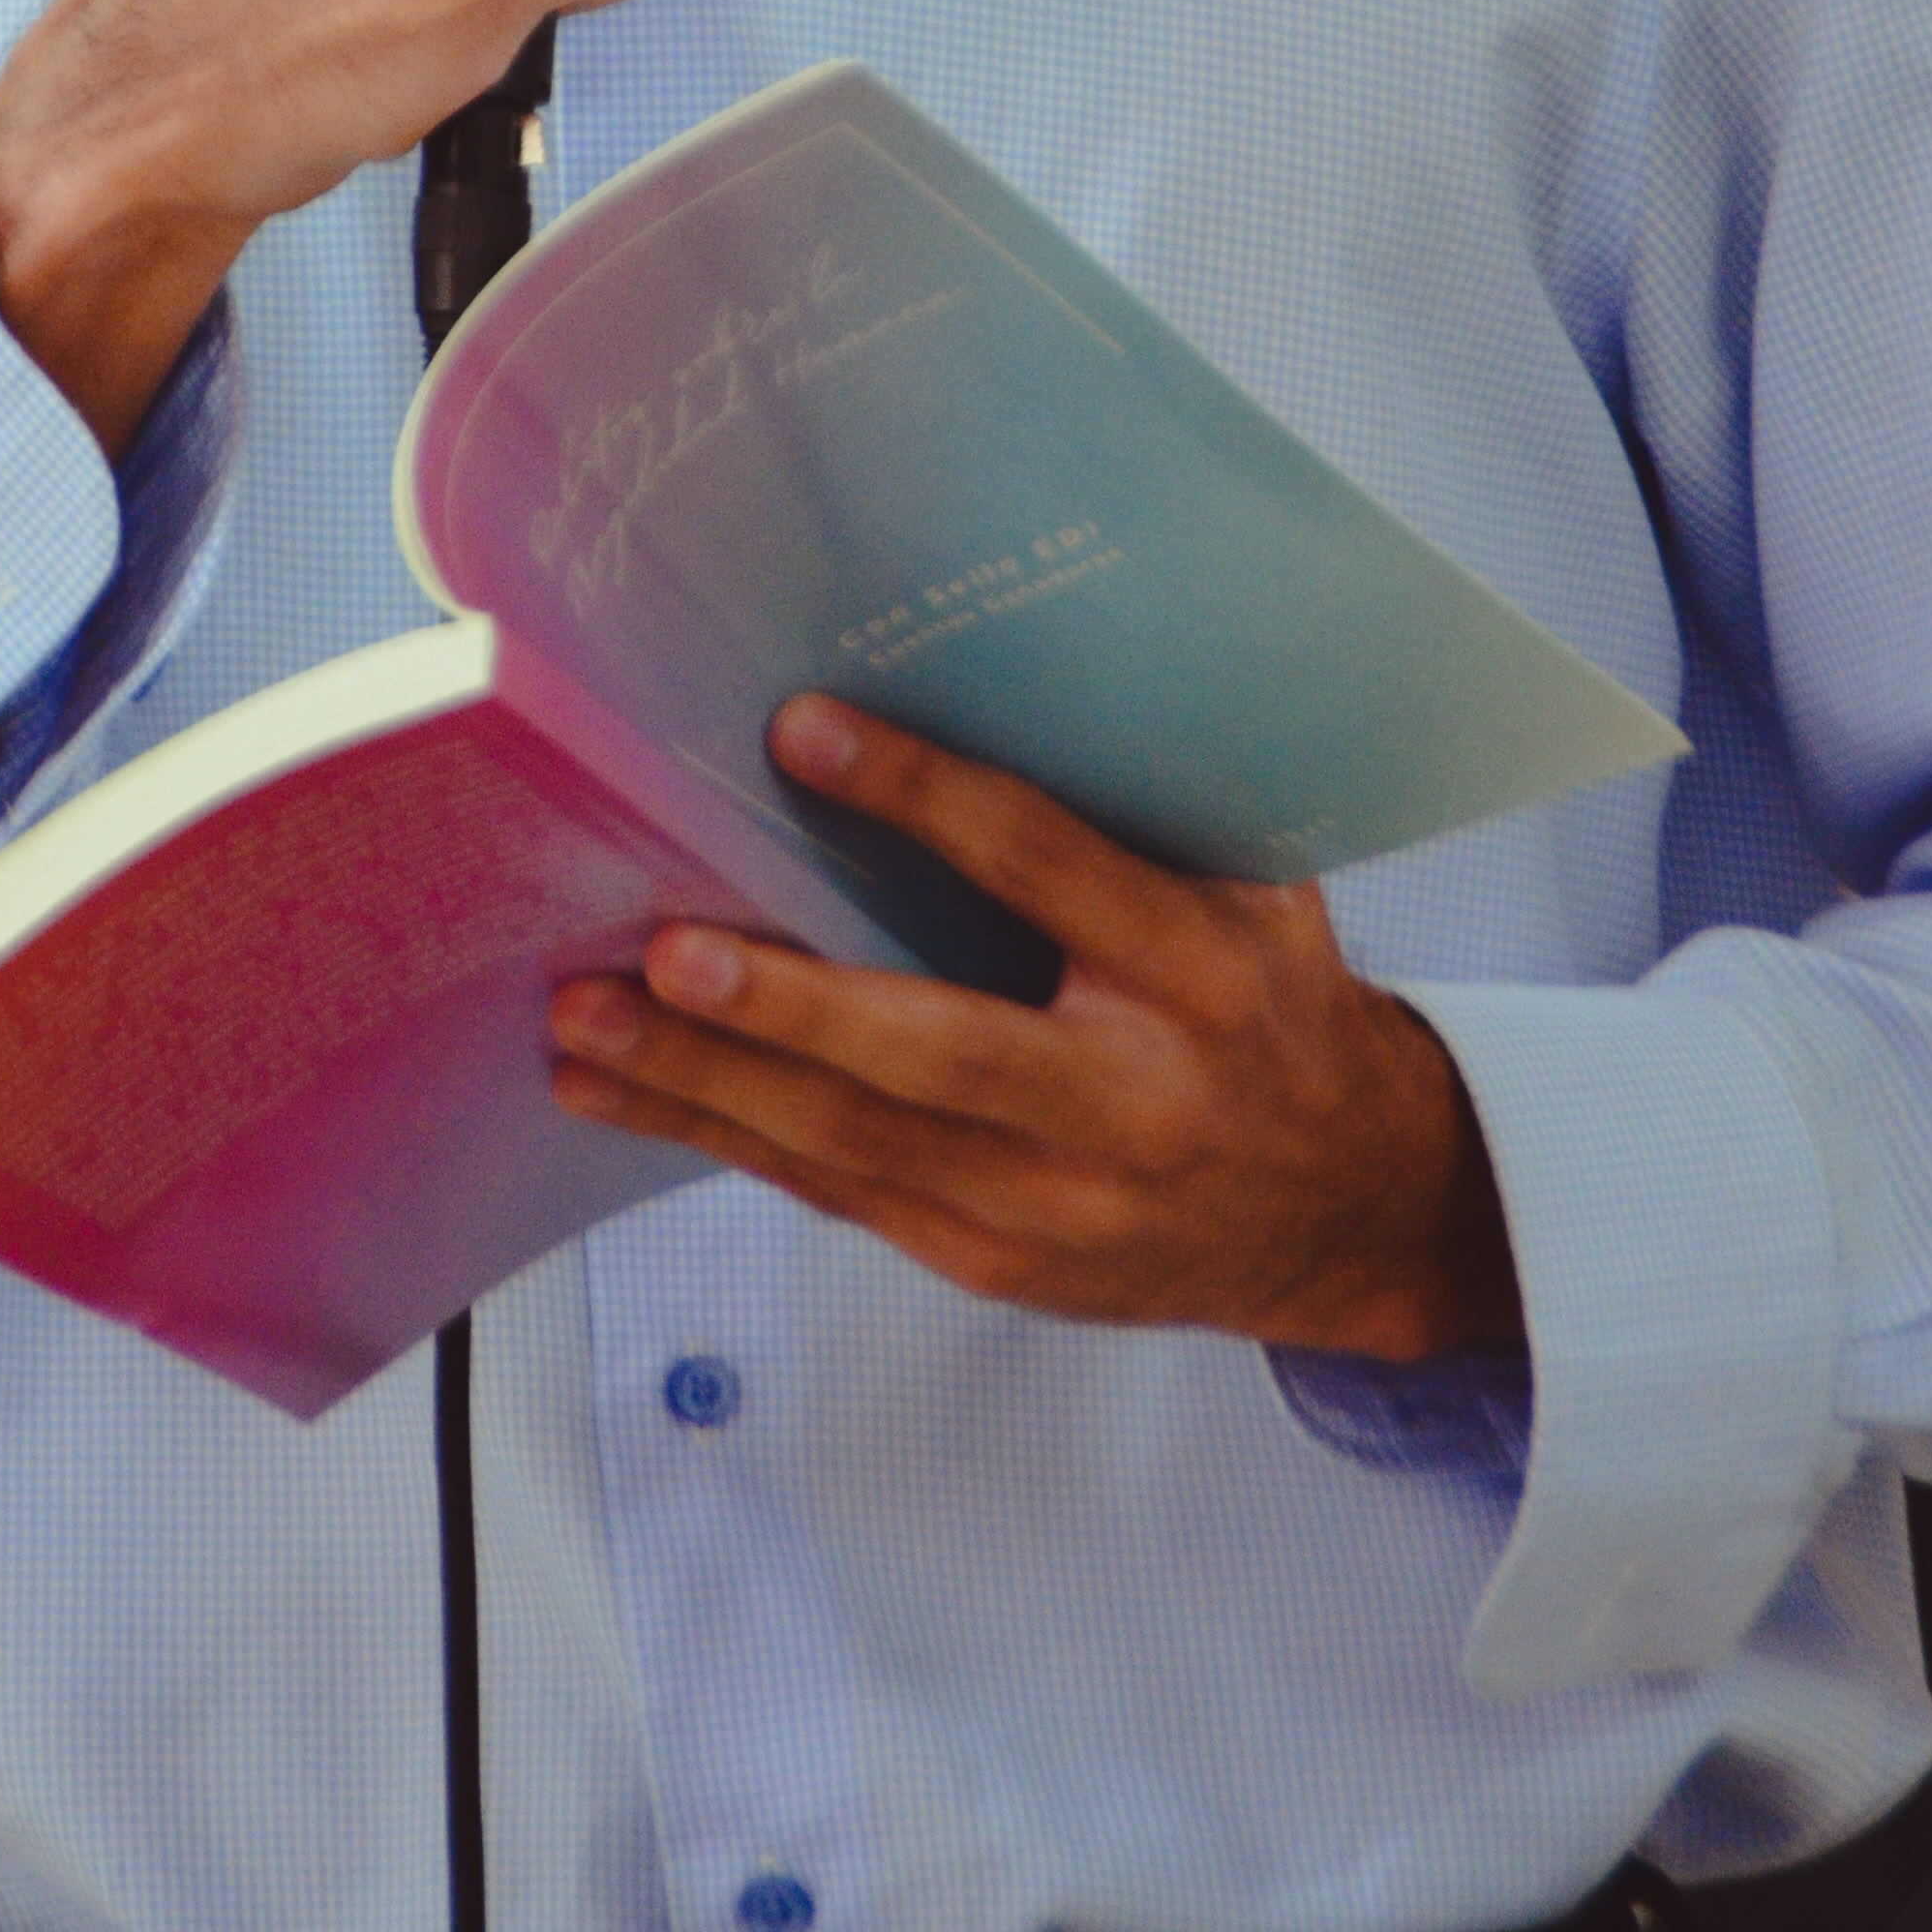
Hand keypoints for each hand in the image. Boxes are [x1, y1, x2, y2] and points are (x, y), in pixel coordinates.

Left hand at [550, 694, 1519, 1359]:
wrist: (1345, 1204)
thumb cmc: (1272, 1004)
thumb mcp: (1251, 889)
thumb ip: (1136, 808)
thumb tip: (981, 670)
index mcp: (1199, 971)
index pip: (1047, 871)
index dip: (925, 798)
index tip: (802, 731)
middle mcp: (1130, 1099)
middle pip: (933, 1051)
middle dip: (786, 1007)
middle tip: (660, 949)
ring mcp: (1055, 1202)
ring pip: (855, 1141)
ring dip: (707, 1081)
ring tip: (586, 1021)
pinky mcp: (996, 1260)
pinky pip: (840, 1191)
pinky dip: (726, 1139)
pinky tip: (631, 1092)